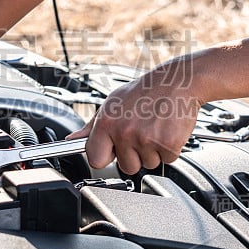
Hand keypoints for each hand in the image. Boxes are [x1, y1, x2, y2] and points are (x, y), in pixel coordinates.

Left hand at [66, 61, 201, 174]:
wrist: (176, 82)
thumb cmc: (144, 92)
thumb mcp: (112, 104)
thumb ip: (91, 127)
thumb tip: (72, 140)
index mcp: (107, 123)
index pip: (96, 160)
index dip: (106, 156)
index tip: (112, 150)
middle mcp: (125, 132)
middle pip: (125, 167)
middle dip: (134, 155)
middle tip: (140, 134)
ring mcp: (146, 139)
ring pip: (147, 164)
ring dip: (152, 152)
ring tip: (154, 129)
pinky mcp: (168, 144)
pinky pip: (166, 160)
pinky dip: (169, 149)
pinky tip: (166, 131)